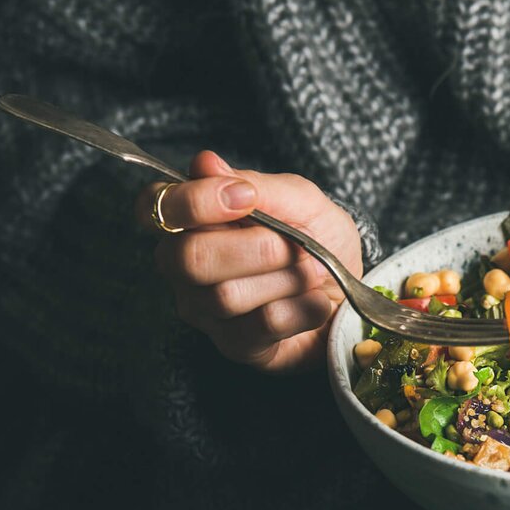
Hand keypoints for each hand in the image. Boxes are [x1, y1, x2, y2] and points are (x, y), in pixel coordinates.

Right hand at [135, 150, 362, 372]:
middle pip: (189, 258)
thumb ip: (257, 185)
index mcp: (193, 220)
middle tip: (296, 245)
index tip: (246, 198)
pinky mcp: (236, 346)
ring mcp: (205, 310)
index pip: (156, 206)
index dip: (193, 202)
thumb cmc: (319, 239)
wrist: (353, 289)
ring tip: (313, 272)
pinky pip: (262, 326)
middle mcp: (185, 266)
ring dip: (288, 278)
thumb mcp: (302, 201)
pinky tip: (315, 302)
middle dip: (257, 247)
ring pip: (227, 296)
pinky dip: (303, 308)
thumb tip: (204, 163)